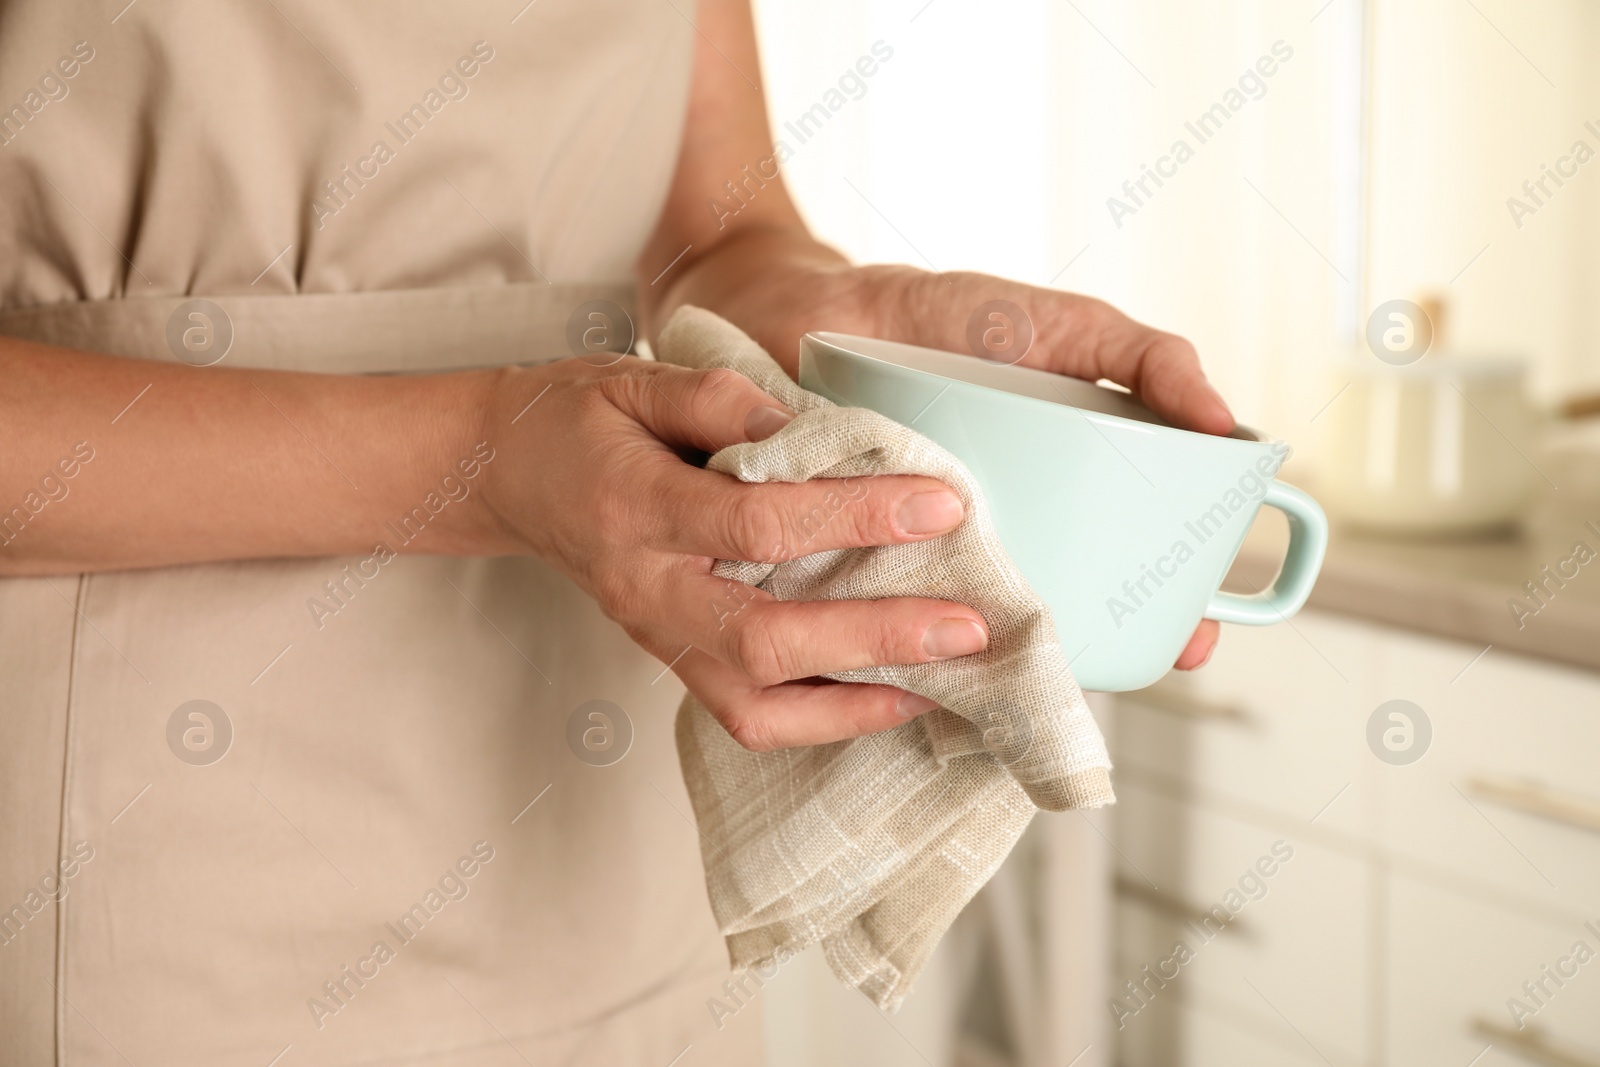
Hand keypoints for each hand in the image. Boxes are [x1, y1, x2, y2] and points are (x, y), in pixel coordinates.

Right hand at [475, 356, 990, 749]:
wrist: (507, 477)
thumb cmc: (578, 421)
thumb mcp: (633, 379)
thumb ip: (715, 397)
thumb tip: (802, 427)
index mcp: (637, 508)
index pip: (758, 522)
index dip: (856, 516)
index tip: (941, 504)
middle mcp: (646, 589)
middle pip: (766, 639)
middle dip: (876, 636)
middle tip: (969, 624)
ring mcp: (657, 637)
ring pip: (756, 705)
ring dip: (858, 702)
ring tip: (947, 681)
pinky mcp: (672, 662)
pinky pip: (748, 719)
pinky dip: (825, 721)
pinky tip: (893, 698)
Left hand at [694, 261, 1233, 670]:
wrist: (798, 303)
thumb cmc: (933, 315)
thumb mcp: (1050, 324)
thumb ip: (1138, 355)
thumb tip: (1224, 424)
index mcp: (1051, 497)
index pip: (1130, 574)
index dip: (1171, 613)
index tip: (1192, 644)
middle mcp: (992, 543)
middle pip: (1058, 619)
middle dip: (1090, 650)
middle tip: (1103, 662)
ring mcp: (918, 563)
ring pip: (971, 638)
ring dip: (993, 660)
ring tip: (1008, 662)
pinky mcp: (841, 570)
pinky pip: (873, 620)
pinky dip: (891, 637)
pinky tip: (905, 656)